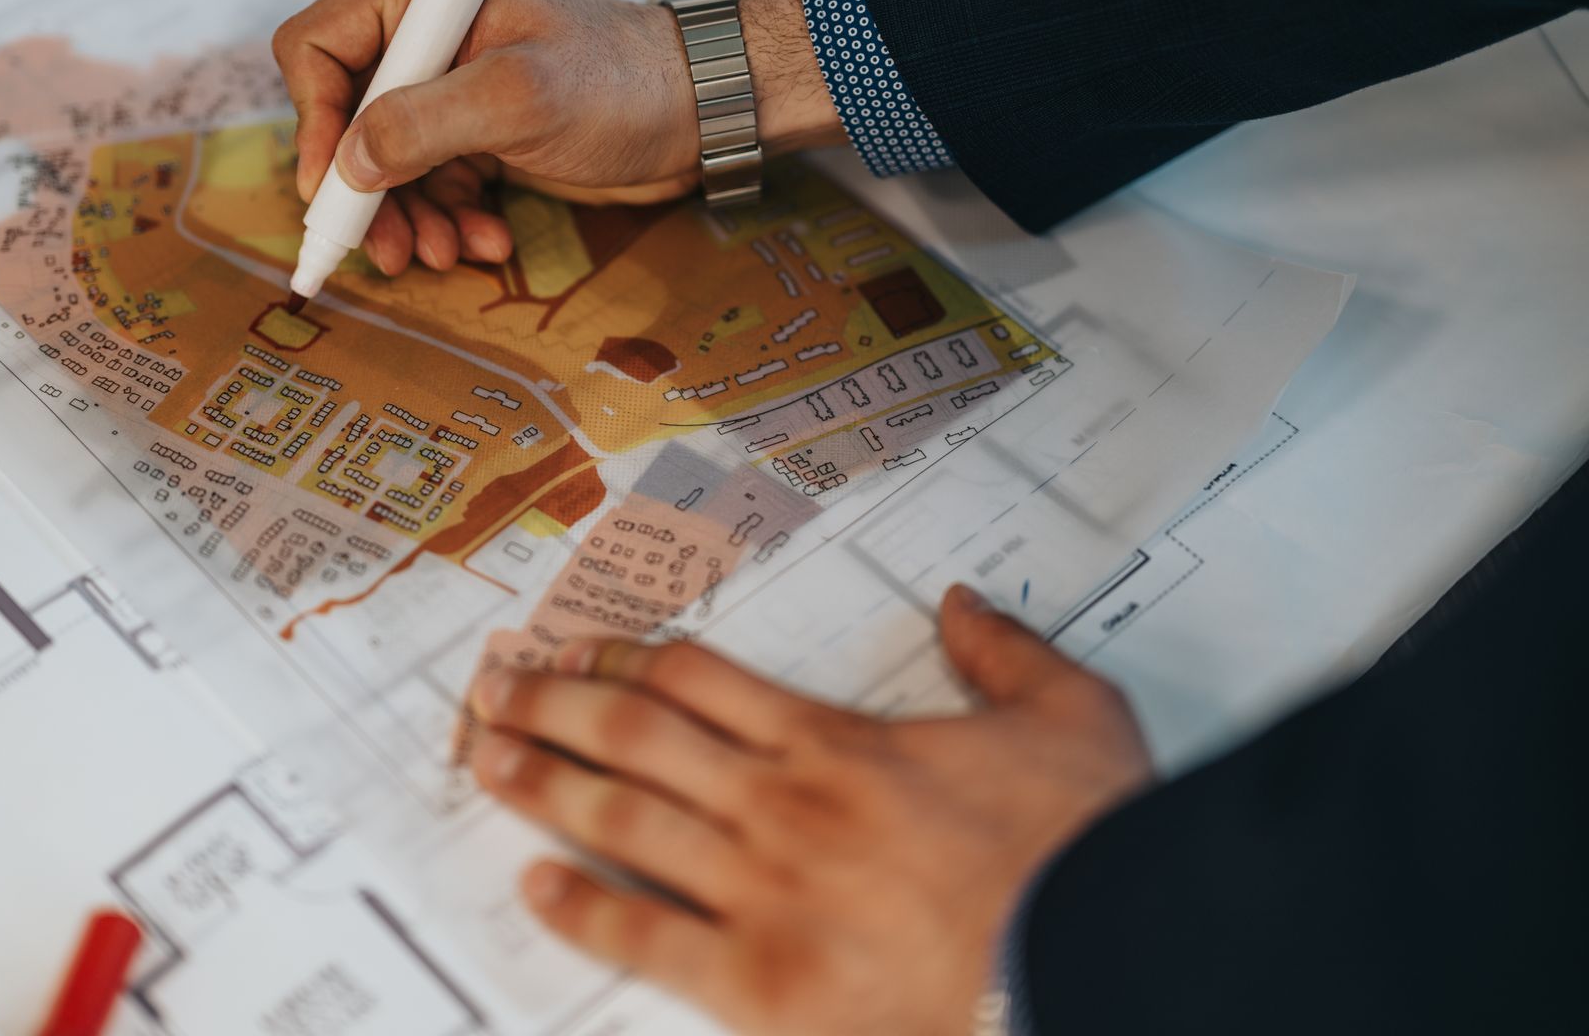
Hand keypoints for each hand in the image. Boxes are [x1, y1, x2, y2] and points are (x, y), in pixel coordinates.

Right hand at [272, 0, 839, 275]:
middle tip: (387, 253)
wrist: (701, 112)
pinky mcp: (477, 127)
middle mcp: (427, 28)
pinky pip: (432, 182)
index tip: (334, 190)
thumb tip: (347, 164)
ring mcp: (451, 80)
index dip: (313, 121)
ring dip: (409, 218)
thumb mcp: (519, 101)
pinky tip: (488, 243)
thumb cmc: (622, 85)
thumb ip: (423, 125)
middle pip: (346, 116)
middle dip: (365, 191)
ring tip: (449, 256)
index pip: (318, 47)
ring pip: (385, 162)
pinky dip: (450, 220)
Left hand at [466, 584, 1152, 1035]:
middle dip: (554, 707)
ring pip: (622, 821)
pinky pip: (647, 941)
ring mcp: (762, 893)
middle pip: (635, 736)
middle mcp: (781, 804)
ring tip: (487, 761)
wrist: (1102, 963)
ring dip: (544, 785)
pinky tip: (536, 888)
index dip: (624, 659)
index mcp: (837, 742)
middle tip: (496, 691)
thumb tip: (964, 604)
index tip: (577, 650)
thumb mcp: (1070, 716)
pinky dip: (583, 913)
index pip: (697, 680)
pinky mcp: (763, 986)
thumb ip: (1004, 654)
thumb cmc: (1087, 852)